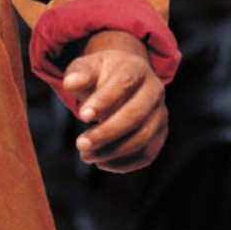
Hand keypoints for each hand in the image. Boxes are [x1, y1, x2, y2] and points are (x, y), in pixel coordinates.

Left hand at [61, 31, 168, 172]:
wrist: (124, 79)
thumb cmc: (101, 74)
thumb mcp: (88, 66)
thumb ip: (78, 74)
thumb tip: (70, 84)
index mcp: (135, 69)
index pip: (124, 83)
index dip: (104, 100)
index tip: (82, 116)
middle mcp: (154, 91)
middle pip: (135, 115)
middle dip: (106, 133)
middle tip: (81, 144)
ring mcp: (160, 114)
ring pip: (143, 138)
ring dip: (113, 151)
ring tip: (86, 155)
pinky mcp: (159, 134)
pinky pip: (147, 154)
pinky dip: (124, 163)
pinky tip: (101, 162)